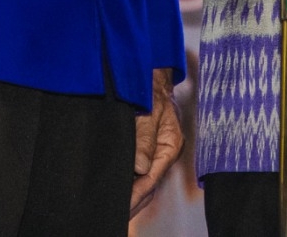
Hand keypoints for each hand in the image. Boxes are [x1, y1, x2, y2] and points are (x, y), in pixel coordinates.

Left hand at [130, 67, 182, 215]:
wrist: (150, 71)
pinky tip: (122, 188)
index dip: (136, 193)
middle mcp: (164, 150)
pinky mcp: (148, 146)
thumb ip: (144, 138)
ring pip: (145, 179)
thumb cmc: (152, 87)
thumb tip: (139, 166)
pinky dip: (131, 181)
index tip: (122, 205)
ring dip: (132, 193)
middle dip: (134, 201)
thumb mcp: (148, 110)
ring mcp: (157, 149)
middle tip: (116, 214)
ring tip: (117, 208)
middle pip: (149, 183)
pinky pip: (140, 170)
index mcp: (169, 145)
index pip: (152, 177)